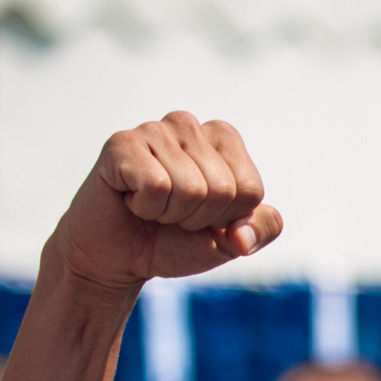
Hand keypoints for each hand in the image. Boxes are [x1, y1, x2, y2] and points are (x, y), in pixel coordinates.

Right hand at [44, 113, 282, 291]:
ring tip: (151, 205)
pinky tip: (130, 198)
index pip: (250, 189)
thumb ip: (261, 230)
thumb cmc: (176, 239)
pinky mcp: (122, 143)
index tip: (201, 215)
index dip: (227, 218)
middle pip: (222, 189)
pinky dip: (145, 207)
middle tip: (171, 213)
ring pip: (191, 188)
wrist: (119, 256)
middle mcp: (189, 125)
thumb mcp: (231, 240)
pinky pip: (155, 186)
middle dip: (198, 217)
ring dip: (170, 213)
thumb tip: (242, 236)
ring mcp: (154, 130)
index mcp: (223, 138)